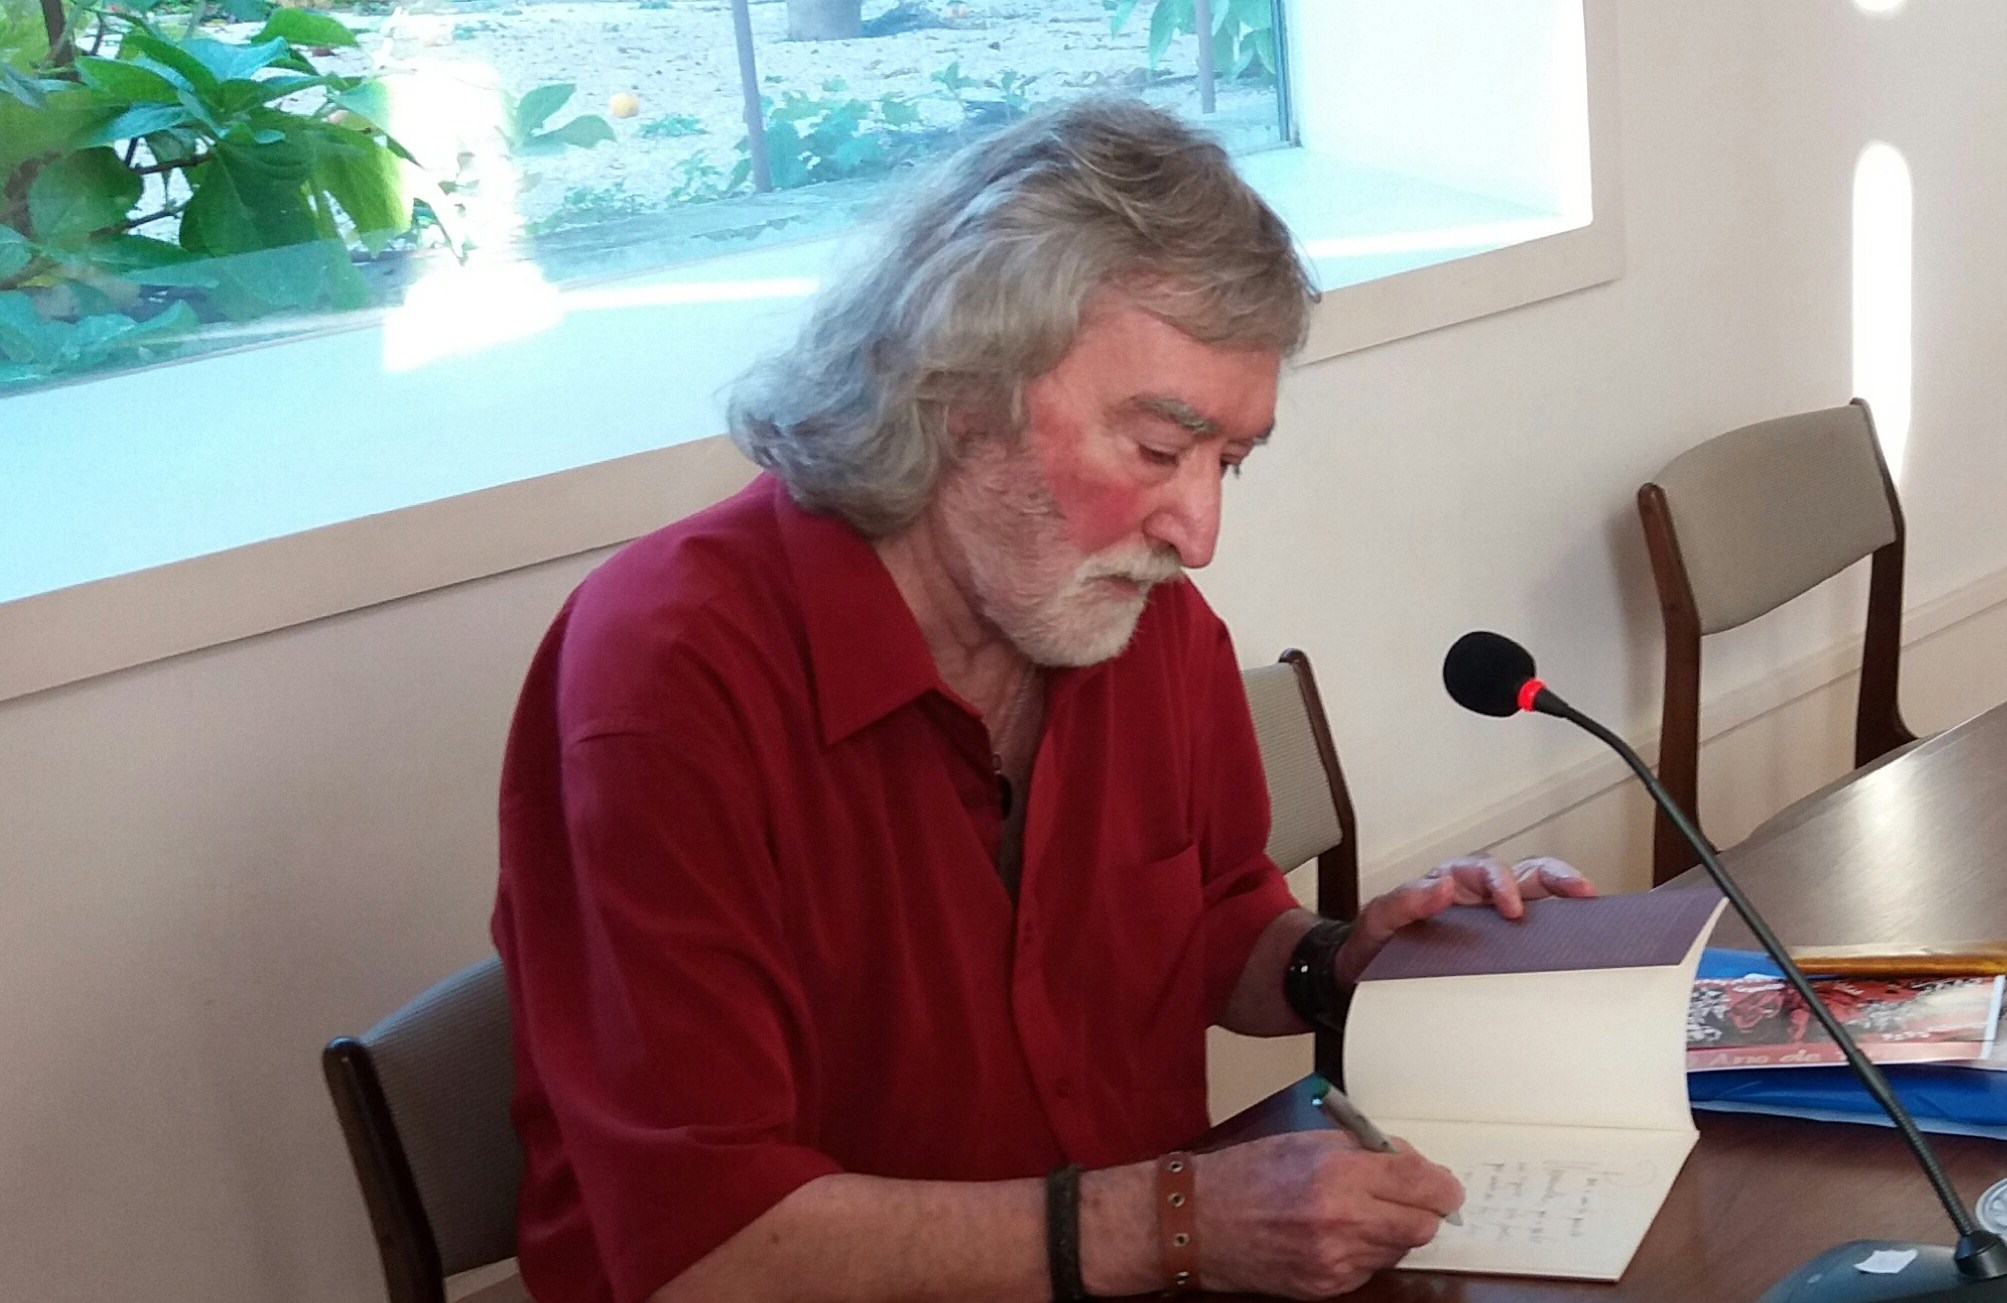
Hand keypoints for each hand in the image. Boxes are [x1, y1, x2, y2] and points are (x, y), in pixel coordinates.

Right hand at [1196, 1130, 1463, 1297]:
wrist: (1200, 1220)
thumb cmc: (1249, 1173)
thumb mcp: (1308, 1140)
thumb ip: (1365, 1150)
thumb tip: (1413, 1166)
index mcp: (1338, 1171)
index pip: (1423, 1185)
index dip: (1442, 1186)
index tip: (1445, 1187)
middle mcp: (1342, 1219)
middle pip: (1422, 1226)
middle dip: (1424, 1212)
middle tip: (1412, 1200)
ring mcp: (1335, 1259)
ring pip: (1398, 1250)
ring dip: (1392, 1232)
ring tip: (1360, 1214)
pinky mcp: (1326, 1287)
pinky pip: (1370, 1270)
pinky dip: (1365, 1252)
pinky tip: (1337, 1235)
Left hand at [1336, 855, 1594, 985]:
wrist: (1366, 975)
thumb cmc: (1375, 944)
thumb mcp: (1378, 920)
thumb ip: (1403, 901)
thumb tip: (1439, 887)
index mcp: (1450, 882)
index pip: (1485, 871)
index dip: (1503, 883)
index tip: (1511, 908)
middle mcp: (1477, 895)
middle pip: (1526, 874)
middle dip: (1556, 878)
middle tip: (1579, 890)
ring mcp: (1492, 919)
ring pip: (1539, 898)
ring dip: (1566, 898)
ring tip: (1592, 908)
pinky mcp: (1502, 946)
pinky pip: (1537, 933)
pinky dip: (1560, 932)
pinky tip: (1579, 943)